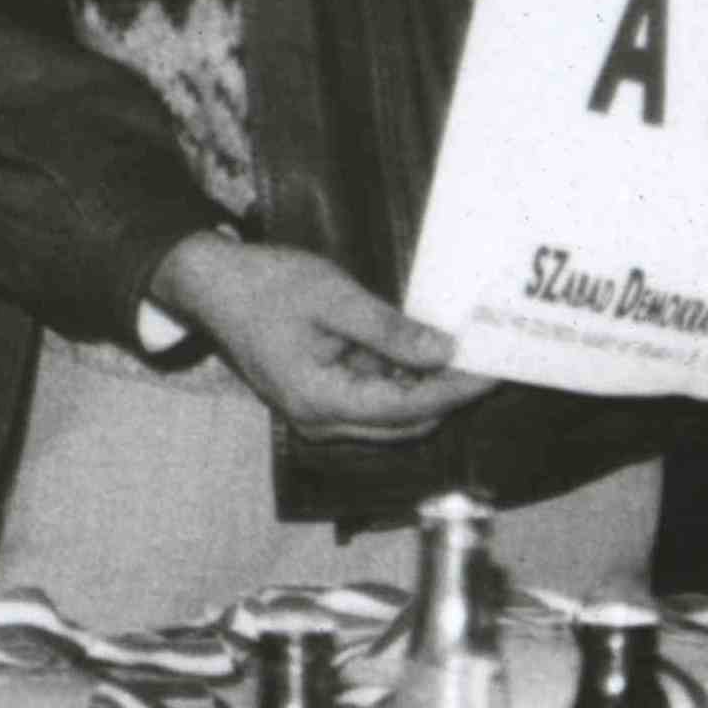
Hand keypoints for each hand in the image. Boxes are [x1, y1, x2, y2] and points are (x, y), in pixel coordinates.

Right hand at [146, 233, 496, 444]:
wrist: (211, 285)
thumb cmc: (265, 285)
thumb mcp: (333, 298)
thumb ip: (390, 331)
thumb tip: (445, 353)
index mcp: (320, 401)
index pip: (409, 408)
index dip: (457, 390)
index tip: (496, 371)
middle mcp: (321, 422)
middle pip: (406, 422)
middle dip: (450, 393)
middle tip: (490, 358)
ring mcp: (318, 415)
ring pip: (393, 415)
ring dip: (428, 387)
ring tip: (466, 350)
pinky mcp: (319, 400)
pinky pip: (373, 399)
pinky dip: (402, 378)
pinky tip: (424, 347)